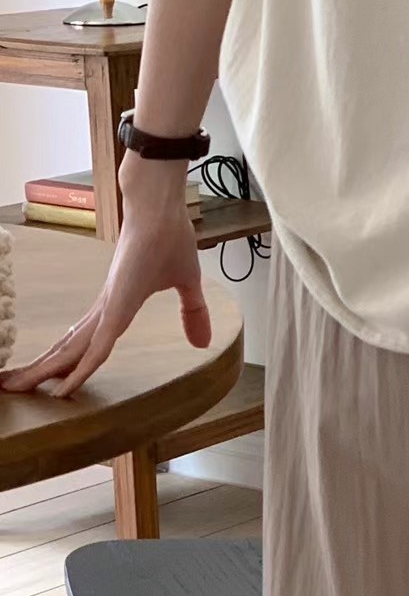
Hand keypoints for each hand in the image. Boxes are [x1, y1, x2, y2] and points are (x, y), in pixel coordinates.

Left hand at [0, 158, 210, 397]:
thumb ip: (193, 313)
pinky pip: (97, 348)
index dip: (68, 362)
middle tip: (10, 388)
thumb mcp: (188, 285)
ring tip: (13, 388)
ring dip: (43, 373)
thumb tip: (201, 343)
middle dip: (39, 369)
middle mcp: (105, 309)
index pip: (85, 342)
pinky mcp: (117, 305)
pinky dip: (80, 370)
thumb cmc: (170, 236)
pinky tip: (62, 389)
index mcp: (116, 306)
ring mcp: (108, 307)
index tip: (49, 382)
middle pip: (66, 348)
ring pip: (70, 351)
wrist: (160, 207)